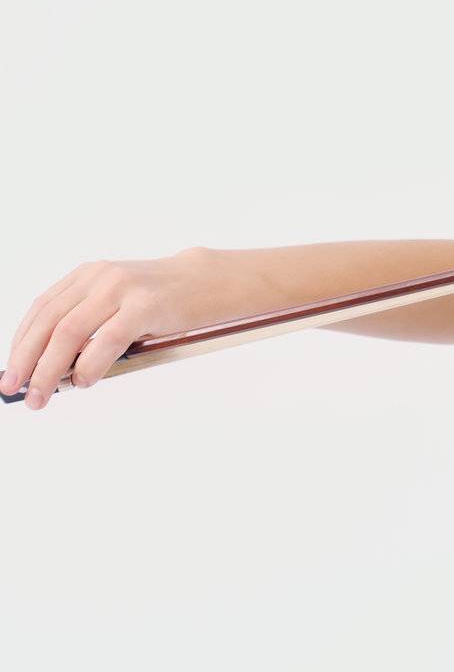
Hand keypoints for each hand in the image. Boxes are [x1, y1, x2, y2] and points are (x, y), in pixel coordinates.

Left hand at [3, 247, 224, 409]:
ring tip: (42, 396)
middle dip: (26, 362)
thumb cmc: (168, 300)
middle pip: (48, 324)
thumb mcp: (121, 303)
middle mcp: (100, 278)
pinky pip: (107, 339)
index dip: (20, 344)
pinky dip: (89, 365)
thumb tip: (58, 369)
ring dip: (49, 370)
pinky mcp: (148, 305)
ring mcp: (123, 289)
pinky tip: (83, 382)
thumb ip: (92, 324)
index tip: (12, 373)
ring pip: (69, 333)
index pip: (41, 311)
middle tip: (16, 391)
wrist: (214, 280)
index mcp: (88, 275)